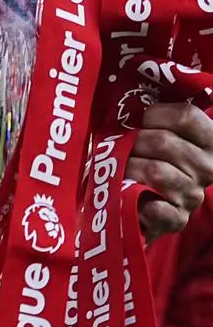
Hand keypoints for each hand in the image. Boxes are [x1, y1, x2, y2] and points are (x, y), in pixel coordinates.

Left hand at [126, 102, 212, 238]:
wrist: (144, 200)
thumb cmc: (148, 156)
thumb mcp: (159, 130)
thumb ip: (155, 118)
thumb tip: (131, 108)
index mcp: (209, 141)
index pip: (186, 116)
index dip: (155, 115)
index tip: (142, 121)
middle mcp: (208, 168)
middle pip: (164, 142)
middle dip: (134, 141)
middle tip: (122, 146)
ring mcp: (193, 195)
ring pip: (155, 170)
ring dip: (129, 167)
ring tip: (122, 167)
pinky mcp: (176, 219)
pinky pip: (156, 208)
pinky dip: (139, 200)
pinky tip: (132, 193)